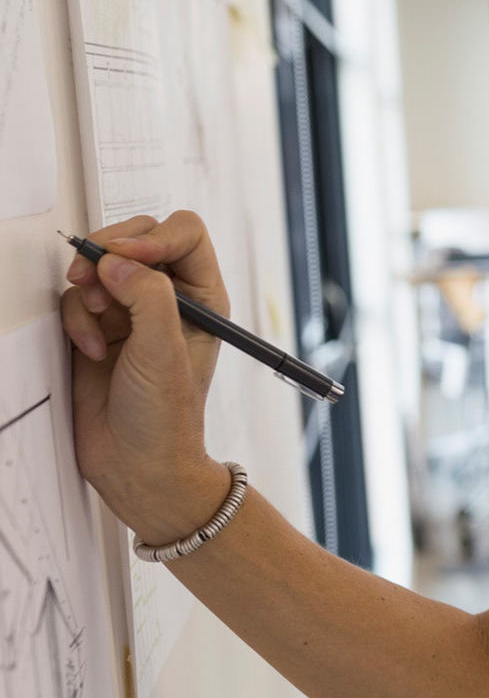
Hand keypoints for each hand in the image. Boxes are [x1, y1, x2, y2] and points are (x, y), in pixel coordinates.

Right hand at [60, 211, 231, 541]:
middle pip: (139, 239)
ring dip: (90, 291)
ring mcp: (132, 311)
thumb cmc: (166, 417)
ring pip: (103, 267)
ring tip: (96, 322)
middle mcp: (171, 298)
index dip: (153, 236)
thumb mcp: (164, 352)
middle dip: (110, 251)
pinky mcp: (98, 327)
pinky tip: (90, 349)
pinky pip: (78, 298)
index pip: (184, 234)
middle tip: (89, 274)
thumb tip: (116, 261)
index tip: (124, 256)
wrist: (136, 464)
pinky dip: (77, 318)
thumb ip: (147, 297)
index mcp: (203, 295)